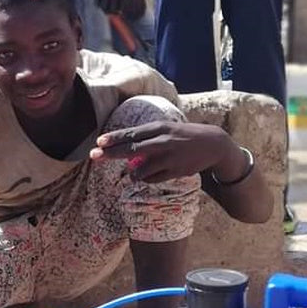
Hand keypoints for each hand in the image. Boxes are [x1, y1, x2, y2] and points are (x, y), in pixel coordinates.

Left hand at [90, 117, 239, 183]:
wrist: (212, 144)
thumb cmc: (182, 135)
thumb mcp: (166, 129)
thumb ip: (146, 137)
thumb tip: (124, 149)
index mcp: (159, 128)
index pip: (132, 134)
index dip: (114, 139)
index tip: (99, 142)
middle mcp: (162, 141)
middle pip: (131, 149)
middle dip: (111, 153)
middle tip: (94, 156)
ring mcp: (169, 157)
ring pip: (141, 169)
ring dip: (132, 174)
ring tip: (131, 175)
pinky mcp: (175, 171)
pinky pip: (152, 179)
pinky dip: (145, 179)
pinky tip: (147, 177)